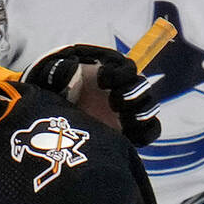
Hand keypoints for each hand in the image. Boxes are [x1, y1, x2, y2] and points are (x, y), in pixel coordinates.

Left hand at [22, 44, 160, 145]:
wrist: (56, 112)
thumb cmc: (57, 88)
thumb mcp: (54, 77)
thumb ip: (61, 70)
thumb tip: (70, 67)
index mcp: (111, 71)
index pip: (127, 68)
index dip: (119, 74)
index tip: (102, 81)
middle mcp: (124, 88)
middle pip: (142, 87)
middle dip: (131, 94)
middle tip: (113, 102)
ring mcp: (129, 110)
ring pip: (149, 108)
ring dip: (140, 114)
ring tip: (122, 121)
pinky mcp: (132, 130)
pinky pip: (150, 131)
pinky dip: (144, 133)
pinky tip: (128, 136)